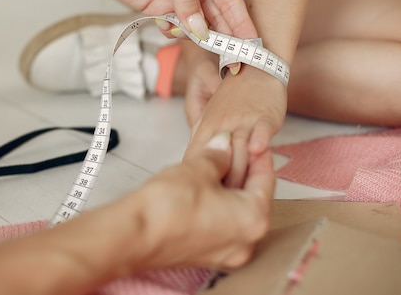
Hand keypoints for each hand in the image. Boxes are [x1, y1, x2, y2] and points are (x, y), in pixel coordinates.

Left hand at [81, 0, 256, 40]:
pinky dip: (177, 34)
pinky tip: (171, 31)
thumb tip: (200, 28)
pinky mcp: (160, 10)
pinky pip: (177, 28)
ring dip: (202, 38)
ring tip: (209, 49)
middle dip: (227, 37)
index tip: (251, 43)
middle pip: (218, 16)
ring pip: (198, 25)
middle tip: (236, 60)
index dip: (242, 22)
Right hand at [130, 132, 274, 270]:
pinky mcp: (205, 256)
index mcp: (254, 220)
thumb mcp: (198, 167)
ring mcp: (225, 253)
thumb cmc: (168, 206)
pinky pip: (220, 227)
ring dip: (229, 191)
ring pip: (235, 215)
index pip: (266, 182)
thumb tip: (224, 146)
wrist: (134, 234)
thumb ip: (218, 155)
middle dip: (243, 174)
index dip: (259, 157)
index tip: (255, 144)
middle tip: (235, 152)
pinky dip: (216, 207)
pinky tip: (202, 190)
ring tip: (215, 168)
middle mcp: (245, 242)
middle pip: (253, 201)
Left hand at [185, 65, 286, 187]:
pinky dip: (258, 142)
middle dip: (221, 186)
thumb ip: (203, 141)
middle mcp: (220, 127)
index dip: (199, 181)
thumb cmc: (233, 98)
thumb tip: (195, 168)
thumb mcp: (209, 118)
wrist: (254, 68)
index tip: (203, 199)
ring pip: (238, 152)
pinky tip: (258, 152)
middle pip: (218, 163)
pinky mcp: (261, 118)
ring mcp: (241, 122)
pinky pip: (258, 131)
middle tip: (224, 205)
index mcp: (205, 129)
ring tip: (241, 195)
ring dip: (239, 173)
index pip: (197, 160)